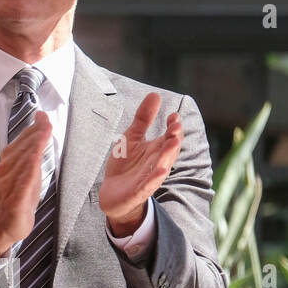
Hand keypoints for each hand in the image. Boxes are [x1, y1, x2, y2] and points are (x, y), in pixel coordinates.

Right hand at [0, 111, 52, 258]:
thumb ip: (32, 151)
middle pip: (23, 149)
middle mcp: (6, 170)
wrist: (2, 224)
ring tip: (42, 135)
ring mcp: (9, 185)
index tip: (43, 115)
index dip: (34, 127)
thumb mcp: (27, 171)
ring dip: (32, 148)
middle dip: (35, 134)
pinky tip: (33, 163)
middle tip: (46, 121)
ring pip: (22, 164)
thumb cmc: (17, 196)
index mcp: (9, 161)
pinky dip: (26, 173)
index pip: (22, 140)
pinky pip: (20, 185)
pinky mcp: (14, 201)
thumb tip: (41, 129)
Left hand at [99, 93, 181, 233]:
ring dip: (167, 155)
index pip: (169, 137)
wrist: (112, 193)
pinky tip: (161, 171)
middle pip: (168, 151)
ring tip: (173, 142)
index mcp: (156, 150)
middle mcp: (156, 163)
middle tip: (176, 126)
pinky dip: (154, 178)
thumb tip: (155, 94)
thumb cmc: (126, 165)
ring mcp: (148, 178)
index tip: (173, 115)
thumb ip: (143, 118)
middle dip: (173, 139)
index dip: (172, 127)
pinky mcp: (138, 191)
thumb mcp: (132, 138)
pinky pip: (148, 185)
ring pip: (161, 166)